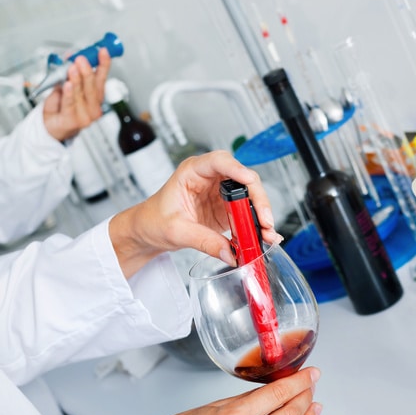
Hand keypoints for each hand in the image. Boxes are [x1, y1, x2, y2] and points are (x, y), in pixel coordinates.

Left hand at [41, 47, 110, 141]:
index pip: (102, 78)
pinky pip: (70, 104)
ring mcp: (85, 115)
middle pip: (93, 86)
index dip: (103, 64)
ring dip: (76, 79)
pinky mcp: (73, 121)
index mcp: (95, 96)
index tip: (103, 51)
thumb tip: (71, 56)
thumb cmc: (62, 106)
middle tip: (82, 59)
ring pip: (81, 94)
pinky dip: (69, 93)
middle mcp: (93, 106)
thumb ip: (70, 72)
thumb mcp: (67, 85)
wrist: (52, 125)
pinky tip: (67, 85)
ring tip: (73, 68)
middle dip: (87, 71)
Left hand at [109, 150, 283, 277]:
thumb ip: (204, 241)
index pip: (219, 161)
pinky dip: (255, 225)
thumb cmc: (154, 220)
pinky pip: (246, 214)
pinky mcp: (226, 210)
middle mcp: (211, 178)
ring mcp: (221, 194)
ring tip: (266, 233)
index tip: (249, 181)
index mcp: (193, 171)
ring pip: (250, 196)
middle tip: (264, 220)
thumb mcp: (176, 231)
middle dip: (258, 199)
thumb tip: (230, 253)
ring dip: (261, 214)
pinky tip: (261, 236)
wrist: (149, 231)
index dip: (237, 169)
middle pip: (243, 179)